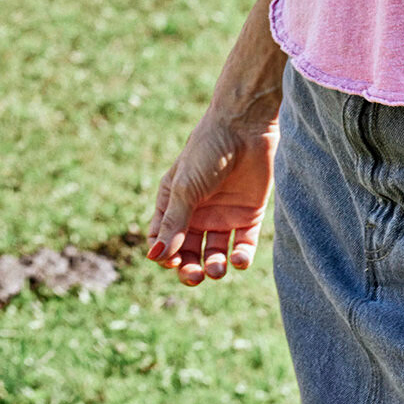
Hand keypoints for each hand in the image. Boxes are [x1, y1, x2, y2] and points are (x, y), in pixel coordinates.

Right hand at [144, 112, 276, 283]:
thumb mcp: (185, 189)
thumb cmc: (207, 152)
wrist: (245, 127)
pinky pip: (243, 245)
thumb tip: (154, 257)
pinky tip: (238, 261)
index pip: (163, 239)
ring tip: (218, 268)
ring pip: (214, 253)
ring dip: (214, 266)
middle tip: (195, 275)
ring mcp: (222, 215)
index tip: (171, 260)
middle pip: (188, 252)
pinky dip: (240, 258)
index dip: (164, 254)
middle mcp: (196, 212)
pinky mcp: (248, 216)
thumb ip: (173, 224)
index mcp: (173, 202)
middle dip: (189, 268)